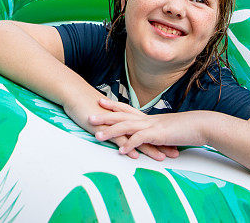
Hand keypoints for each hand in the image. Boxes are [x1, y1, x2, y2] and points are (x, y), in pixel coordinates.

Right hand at [64, 97, 178, 160]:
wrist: (74, 93)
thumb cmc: (86, 103)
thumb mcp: (104, 114)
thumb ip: (114, 122)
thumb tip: (120, 130)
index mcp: (124, 117)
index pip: (146, 129)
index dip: (159, 137)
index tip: (172, 144)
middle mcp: (122, 120)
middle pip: (145, 133)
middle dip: (161, 143)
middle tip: (176, 152)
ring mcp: (114, 124)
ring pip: (135, 137)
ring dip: (149, 148)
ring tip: (162, 157)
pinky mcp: (103, 127)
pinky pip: (117, 138)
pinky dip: (126, 146)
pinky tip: (135, 155)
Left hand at [89, 99, 205, 154]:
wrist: (201, 126)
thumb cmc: (186, 128)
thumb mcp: (167, 129)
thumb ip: (156, 131)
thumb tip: (149, 135)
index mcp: (149, 117)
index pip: (127, 109)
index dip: (113, 105)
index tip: (100, 101)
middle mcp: (148, 119)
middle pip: (122, 116)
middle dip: (104, 116)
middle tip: (88, 116)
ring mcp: (152, 126)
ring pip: (127, 127)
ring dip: (111, 131)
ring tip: (97, 135)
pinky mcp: (159, 135)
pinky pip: (141, 139)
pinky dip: (130, 144)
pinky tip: (121, 151)